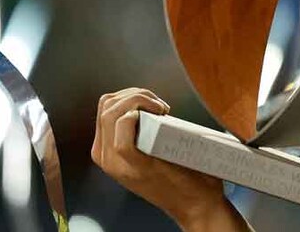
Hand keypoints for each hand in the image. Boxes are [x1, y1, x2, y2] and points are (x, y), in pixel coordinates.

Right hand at [91, 88, 240, 229]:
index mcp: (105, 151)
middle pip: (106, 104)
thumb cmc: (180, 176)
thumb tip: (150, 105)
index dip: (130, 96)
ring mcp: (116, 162)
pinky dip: (138, 111)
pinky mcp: (134, 164)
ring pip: (111, 111)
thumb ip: (141, 134)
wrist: (195, 205)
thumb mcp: (148, 153)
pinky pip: (123, 126)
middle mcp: (104, 156)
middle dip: (136, 94)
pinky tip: (157, 115)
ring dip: (140, 99)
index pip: (104, 107)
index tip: (155, 103)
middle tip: (160, 106)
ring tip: (162, 110)